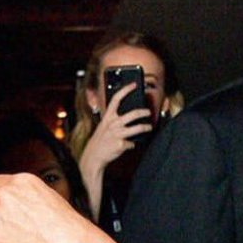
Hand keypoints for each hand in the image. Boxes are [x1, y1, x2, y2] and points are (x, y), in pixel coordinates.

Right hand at [78, 85, 153, 218]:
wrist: (93, 157)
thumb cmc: (100, 141)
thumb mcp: (104, 127)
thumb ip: (114, 120)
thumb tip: (128, 116)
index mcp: (108, 117)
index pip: (116, 99)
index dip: (126, 90)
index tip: (134, 84)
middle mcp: (113, 124)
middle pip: (132, 114)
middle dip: (143, 112)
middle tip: (148, 112)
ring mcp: (117, 134)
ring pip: (136, 128)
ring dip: (145, 127)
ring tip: (149, 127)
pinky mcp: (121, 144)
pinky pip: (132, 143)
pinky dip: (132, 145)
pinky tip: (129, 146)